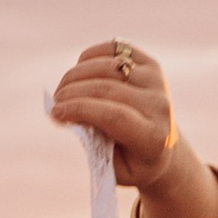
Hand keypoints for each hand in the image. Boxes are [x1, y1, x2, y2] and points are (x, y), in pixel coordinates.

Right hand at [49, 38, 188, 196]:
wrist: (164, 151)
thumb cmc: (132, 163)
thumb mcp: (114, 168)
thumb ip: (95, 145)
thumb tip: (71, 115)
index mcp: (153, 137)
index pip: (114, 116)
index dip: (80, 110)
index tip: (55, 113)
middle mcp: (159, 105)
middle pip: (107, 89)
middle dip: (72, 93)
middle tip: (54, 103)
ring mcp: (156, 81)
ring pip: (107, 66)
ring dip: (76, 75)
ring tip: (63, 91)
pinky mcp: (150, 64)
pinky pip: (113, 49)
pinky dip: (90, 57)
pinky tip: (79, 72)